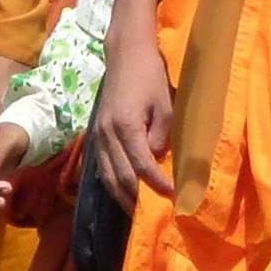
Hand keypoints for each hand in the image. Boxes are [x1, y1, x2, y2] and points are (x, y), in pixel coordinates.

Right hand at [93, 9, 174, 201]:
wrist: (125, 53)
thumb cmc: (150, 76)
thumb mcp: (165, 104)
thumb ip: (161, 135)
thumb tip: (156, 160)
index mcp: (125, 126)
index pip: (142, 166)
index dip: (157, 184)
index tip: (173, 197)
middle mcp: (107, 134)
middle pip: (121, 177)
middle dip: (137, 199)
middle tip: (153, 216)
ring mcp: (98, 135)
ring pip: (107, 176)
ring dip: (122, 197)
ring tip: (136, 213)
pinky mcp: (97, 134)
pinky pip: (102, 167)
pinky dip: (112, 183)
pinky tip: (123, 193)